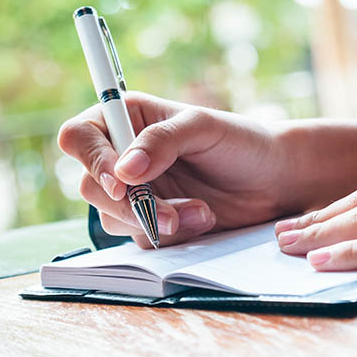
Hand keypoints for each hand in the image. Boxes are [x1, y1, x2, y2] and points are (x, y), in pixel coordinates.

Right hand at [58, 92, 286, 247]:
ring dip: (155, 222)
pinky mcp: (152, 221)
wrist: (276, 180)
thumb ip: (162, 140)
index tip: (123, 181)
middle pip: (91, 185)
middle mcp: (123, 155)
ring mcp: (136, 191)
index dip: (93, 161)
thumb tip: (125, 168)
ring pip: (113, 217)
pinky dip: (171, 235)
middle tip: (168, 212)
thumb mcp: (204, 128)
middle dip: (130, 204)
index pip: (80, 137)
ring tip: (202, 212)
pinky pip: (141, 238)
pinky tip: (204, 220)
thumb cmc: (242, 141)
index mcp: (127, 118)